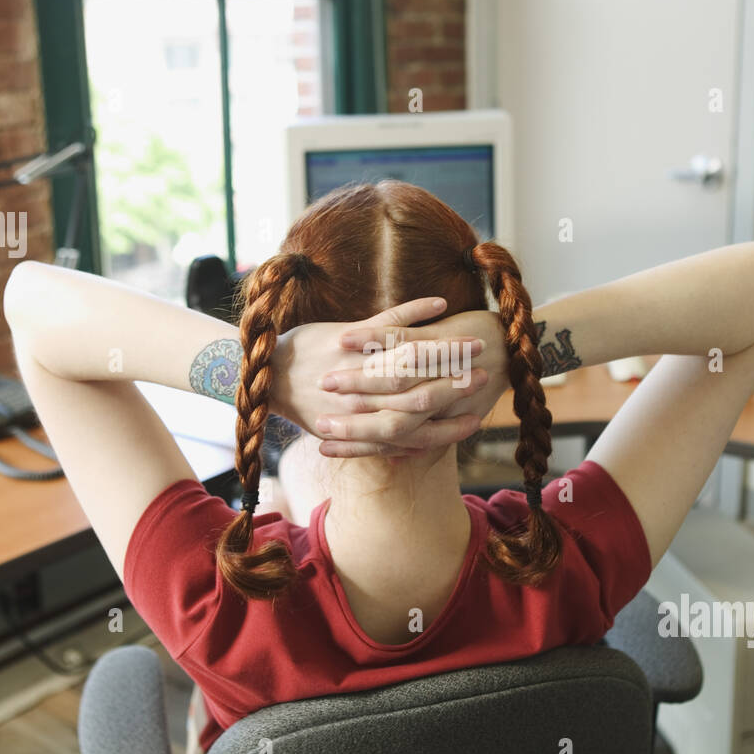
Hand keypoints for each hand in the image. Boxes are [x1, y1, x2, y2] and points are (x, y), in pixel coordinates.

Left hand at [269, 298, 495, 457]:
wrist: (266, 377)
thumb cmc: (306, 405)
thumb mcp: (344, 428)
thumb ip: (377, 436)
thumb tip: (408, 449)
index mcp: (366, 425)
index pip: (421, 431)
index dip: (452, 427)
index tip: (476, 419)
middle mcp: (364, 400)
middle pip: (424, 394)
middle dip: (459, 384)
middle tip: (487, 374)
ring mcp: (357, 366)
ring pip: (411, 357)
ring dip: (448, 348)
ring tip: (475, 340)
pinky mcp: (347, 337)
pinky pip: (388, 321)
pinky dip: (416, 309)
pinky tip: (440, 304)